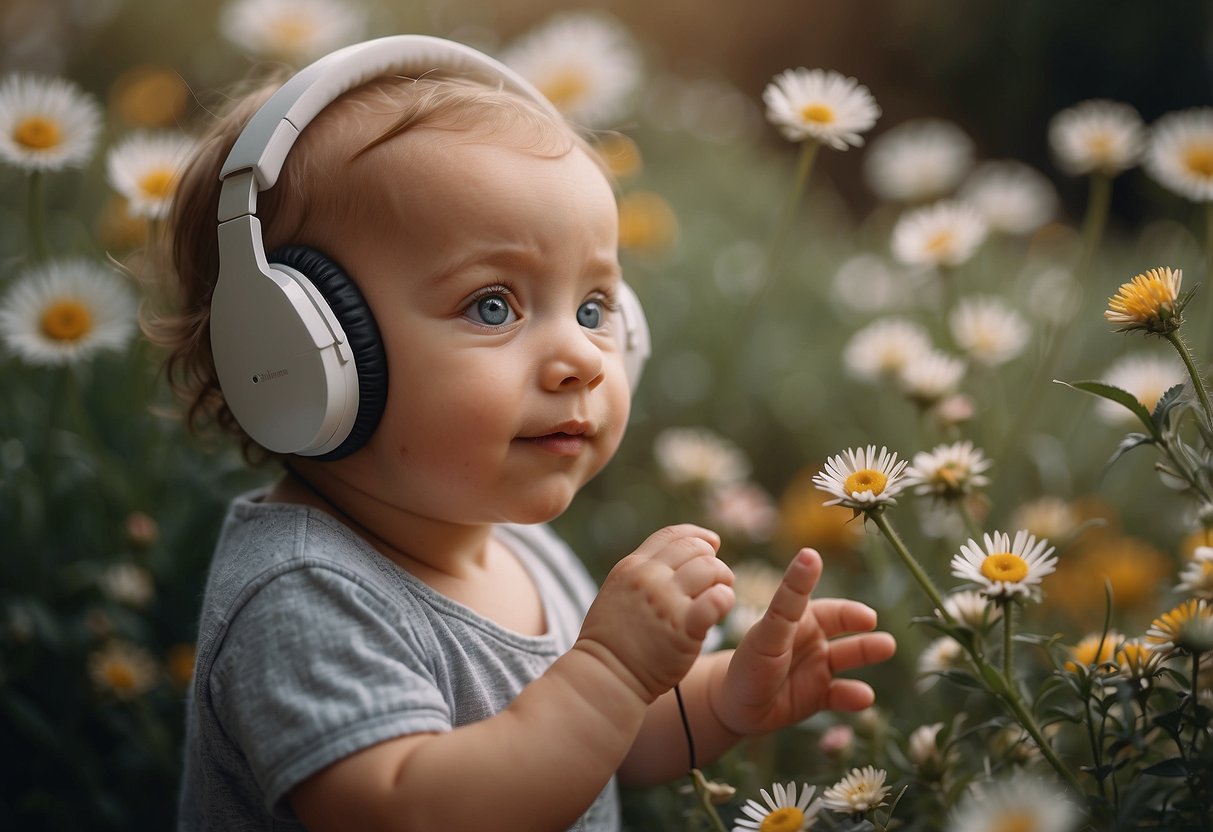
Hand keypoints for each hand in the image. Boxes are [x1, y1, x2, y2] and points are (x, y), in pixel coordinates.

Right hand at [576, 525, 734, 702]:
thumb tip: (674, 561)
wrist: (605, 676)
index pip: (672, 535)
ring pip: (710, 568)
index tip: (712, 544)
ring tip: (721, 594)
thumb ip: (642, 574)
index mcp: (632, 567)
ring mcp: (666, 602)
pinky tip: (722, 608)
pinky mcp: (683, 628)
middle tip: (718, 579)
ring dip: (723, 578)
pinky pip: (716, 600)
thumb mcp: (618, 592)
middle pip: (694, 548)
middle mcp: (649, 578)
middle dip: (713, 559)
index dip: (697, 535)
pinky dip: (725, 599)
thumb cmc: (611, 641)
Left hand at [712, 548, 895, 735]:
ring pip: (848, 660)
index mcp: (800, 620)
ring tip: (885, 651)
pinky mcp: (818, 697)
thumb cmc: (749, 659)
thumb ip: (791, 597)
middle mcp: (813, 640)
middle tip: (885, 641)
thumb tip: (812, 553)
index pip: (832, 611)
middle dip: (866, 637)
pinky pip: (841, 695)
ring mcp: (817, 668)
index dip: (851, 613)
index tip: (869, 617)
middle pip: (846, 634)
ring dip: (866, 656)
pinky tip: (864, 698)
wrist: (733, 703)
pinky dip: (853, 696)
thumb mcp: (771, 629)